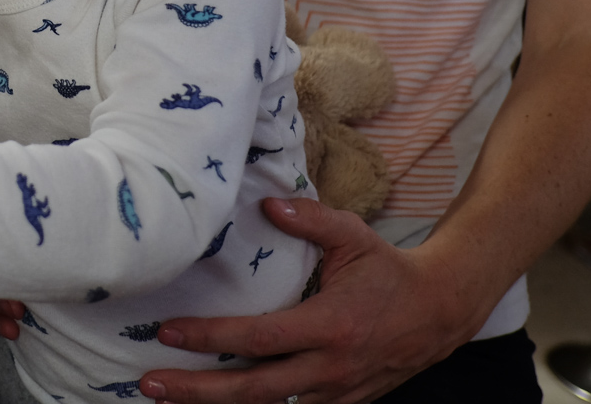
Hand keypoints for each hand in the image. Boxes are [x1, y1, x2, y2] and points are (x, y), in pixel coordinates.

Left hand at [139, 198, 476, 403]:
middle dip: (198, 392)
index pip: (259, 338)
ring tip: (169, 400)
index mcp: (330, 326)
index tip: (168, 331)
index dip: (211, 337)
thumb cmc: (389, 271)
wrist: (438, 313)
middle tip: (151, 383)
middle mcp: (330, 368)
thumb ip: (311, 220)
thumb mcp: (355, 236)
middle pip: (253, 391)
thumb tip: (267, 205)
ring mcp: (335, 394)